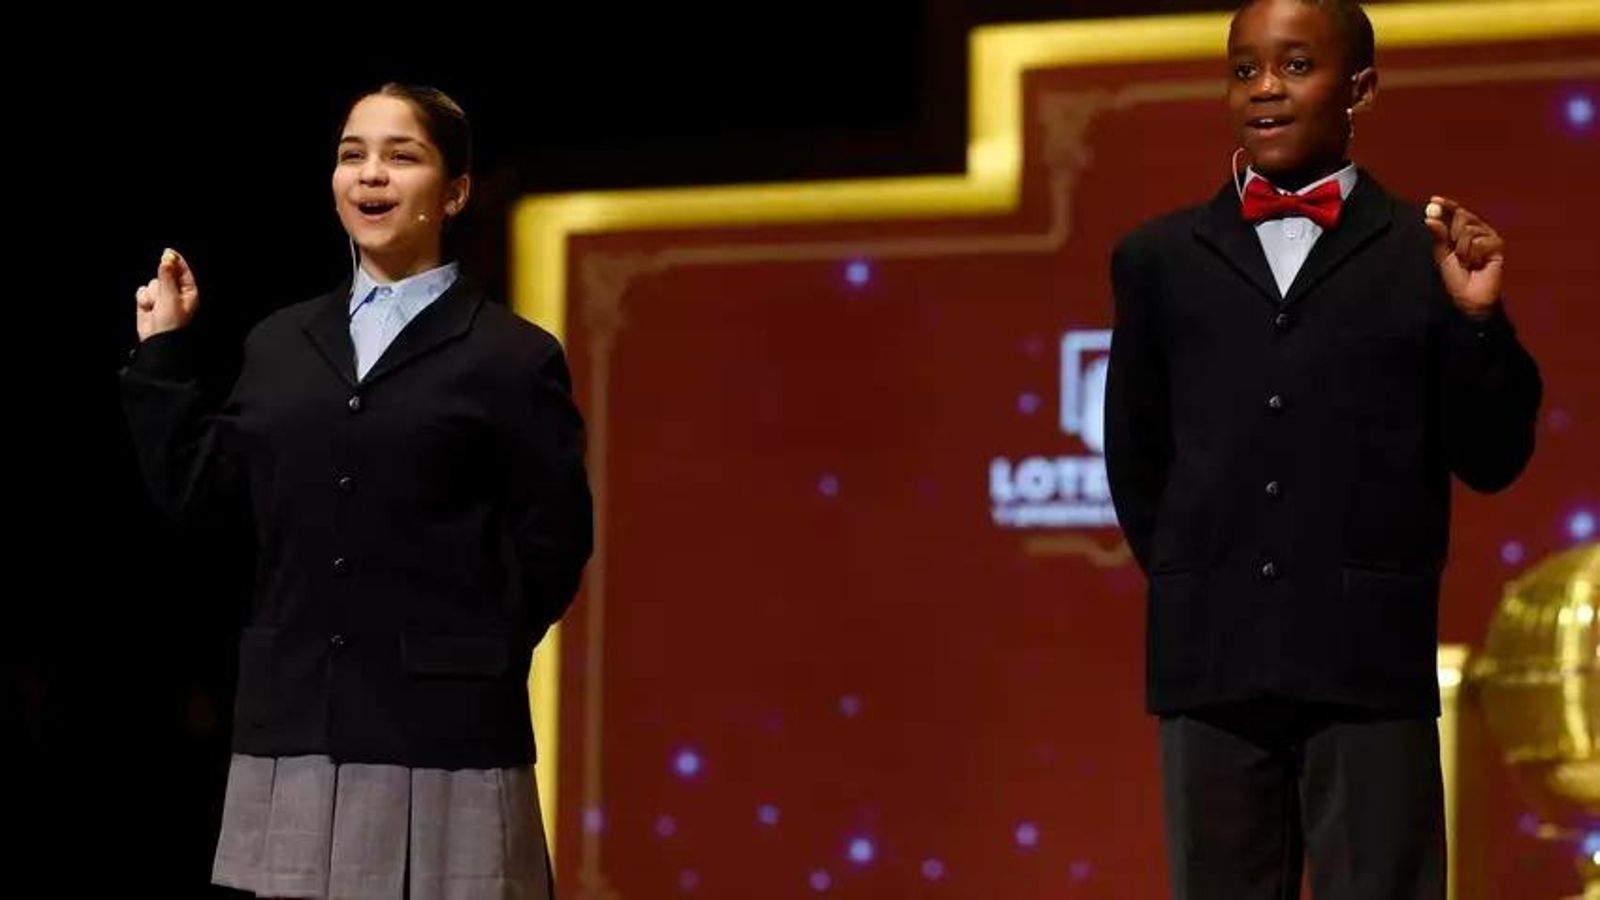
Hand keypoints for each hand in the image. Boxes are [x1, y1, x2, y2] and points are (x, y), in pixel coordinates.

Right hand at [135, 248, 199, 340]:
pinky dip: (144, 299)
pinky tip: (148, 309)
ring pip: (152, 283)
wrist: (157, 341)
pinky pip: (143, 291)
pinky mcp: (149, 302)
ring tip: (156, 307)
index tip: (168, 252)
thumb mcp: (171, 298)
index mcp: (189, 293)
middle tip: (163, 295)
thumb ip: (167, 278)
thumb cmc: (171, 324)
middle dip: (161, 284)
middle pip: (165, 275)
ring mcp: (162, 297)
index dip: (176, 261)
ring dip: (152, 294)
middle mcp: (176, 293)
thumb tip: (166, 260)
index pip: (183, 272)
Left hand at [1424, 196, 1502, 320]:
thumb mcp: (1443, 254)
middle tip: (1453, 247)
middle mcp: (1477, 230)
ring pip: (1470, 229)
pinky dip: (1473, 254)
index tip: (1434, 199)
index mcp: (1462, 231)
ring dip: (1462, 249)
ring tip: (1466, 262)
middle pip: (1462, 215)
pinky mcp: (1498, 246)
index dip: (1446, 205)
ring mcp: (1488, 237)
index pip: (1456, 212)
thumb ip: (1439, 235)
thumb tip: (1429, 217)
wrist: (1468, 296)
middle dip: (1453, 232)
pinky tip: (1477, 264)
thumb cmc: (1455, 277)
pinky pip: (1480, 241)